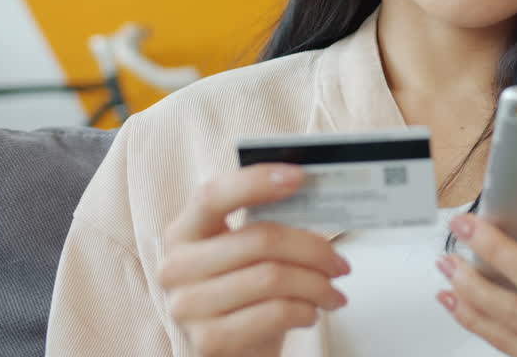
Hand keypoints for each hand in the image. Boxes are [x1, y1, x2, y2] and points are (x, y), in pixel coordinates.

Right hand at [158, 164, 351, 356]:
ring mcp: (188, 305)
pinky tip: (311, 312)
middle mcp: (176, 266)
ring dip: (317, 285)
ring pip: (272, 278)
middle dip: (313, 249)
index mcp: (185, 230)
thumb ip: (268, 220)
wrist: (233, 347)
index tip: (299, 177)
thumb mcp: (247, 251)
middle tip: (340, 263)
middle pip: (260, 240)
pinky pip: (274, 314)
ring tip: (332, 292)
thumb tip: (312, 192)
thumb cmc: (244, 291)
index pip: (213, 195)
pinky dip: (305, 311)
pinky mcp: (209, 340)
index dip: (256, 181)